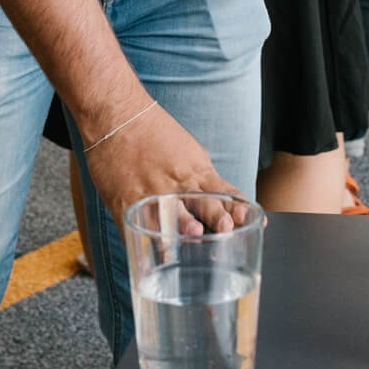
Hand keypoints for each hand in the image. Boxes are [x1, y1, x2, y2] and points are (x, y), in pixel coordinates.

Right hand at [86, 100, 244, 233]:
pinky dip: (149, 240)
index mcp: (196, 169)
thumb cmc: (153, 133)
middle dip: (216, 216)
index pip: (224, 190)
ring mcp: (153, 192)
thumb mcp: (187, 152)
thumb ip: (201, 178)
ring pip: (172, 214)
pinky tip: (156, 252)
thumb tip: (220, 203)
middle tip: (227, 228)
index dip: (238, 206)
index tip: (251, 219)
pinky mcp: (128, 202)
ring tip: (194, 234)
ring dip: (184, 226)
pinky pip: (142, 225)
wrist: (117, 117)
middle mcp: (178, 181)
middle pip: (202, 201)